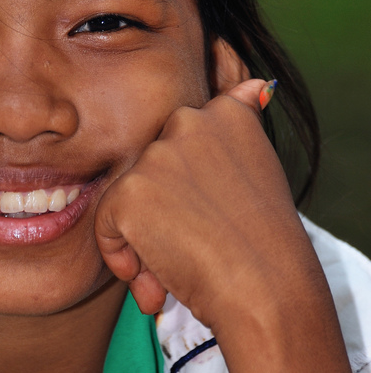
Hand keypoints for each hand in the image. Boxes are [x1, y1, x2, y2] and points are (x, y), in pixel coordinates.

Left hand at [95, 79, 301, 328]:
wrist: (267, 291)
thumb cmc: (267, 245)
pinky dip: (122, 257)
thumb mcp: (260, 169)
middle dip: (167, 214)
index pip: (185, 140)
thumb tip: (254, 81)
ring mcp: (158, 155)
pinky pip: (106, 224)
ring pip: (129, 198)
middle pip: (153, 171)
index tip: (220, 215)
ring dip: (146, 239)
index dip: (193, 189)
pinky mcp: (130, 191)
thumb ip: (236, 132)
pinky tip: (156, 278)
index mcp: (228, 112)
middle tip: (201, 247)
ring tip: (182, 266)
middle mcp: (190, 121)